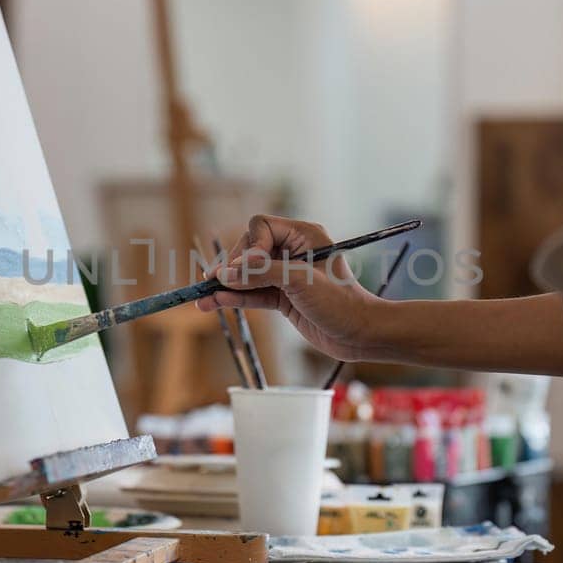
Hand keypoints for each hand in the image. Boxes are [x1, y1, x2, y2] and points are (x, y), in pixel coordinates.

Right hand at [198, 215, 388, 361]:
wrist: (361, 335)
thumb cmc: (341, 304)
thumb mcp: (300, 282)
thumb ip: (261, 274)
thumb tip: (226, 274)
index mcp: (304, 235)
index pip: (261, 226)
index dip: (250, 246)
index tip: (248, 268)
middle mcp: (294, 250)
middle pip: (249, 249)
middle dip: (232, 266)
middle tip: (214, 282)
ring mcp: (287, 275)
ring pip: (248, 274)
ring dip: (226, 286)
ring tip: (201, 298)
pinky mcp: (284, 297)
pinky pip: (253, 293)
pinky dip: (235, 298)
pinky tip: (215, 303)